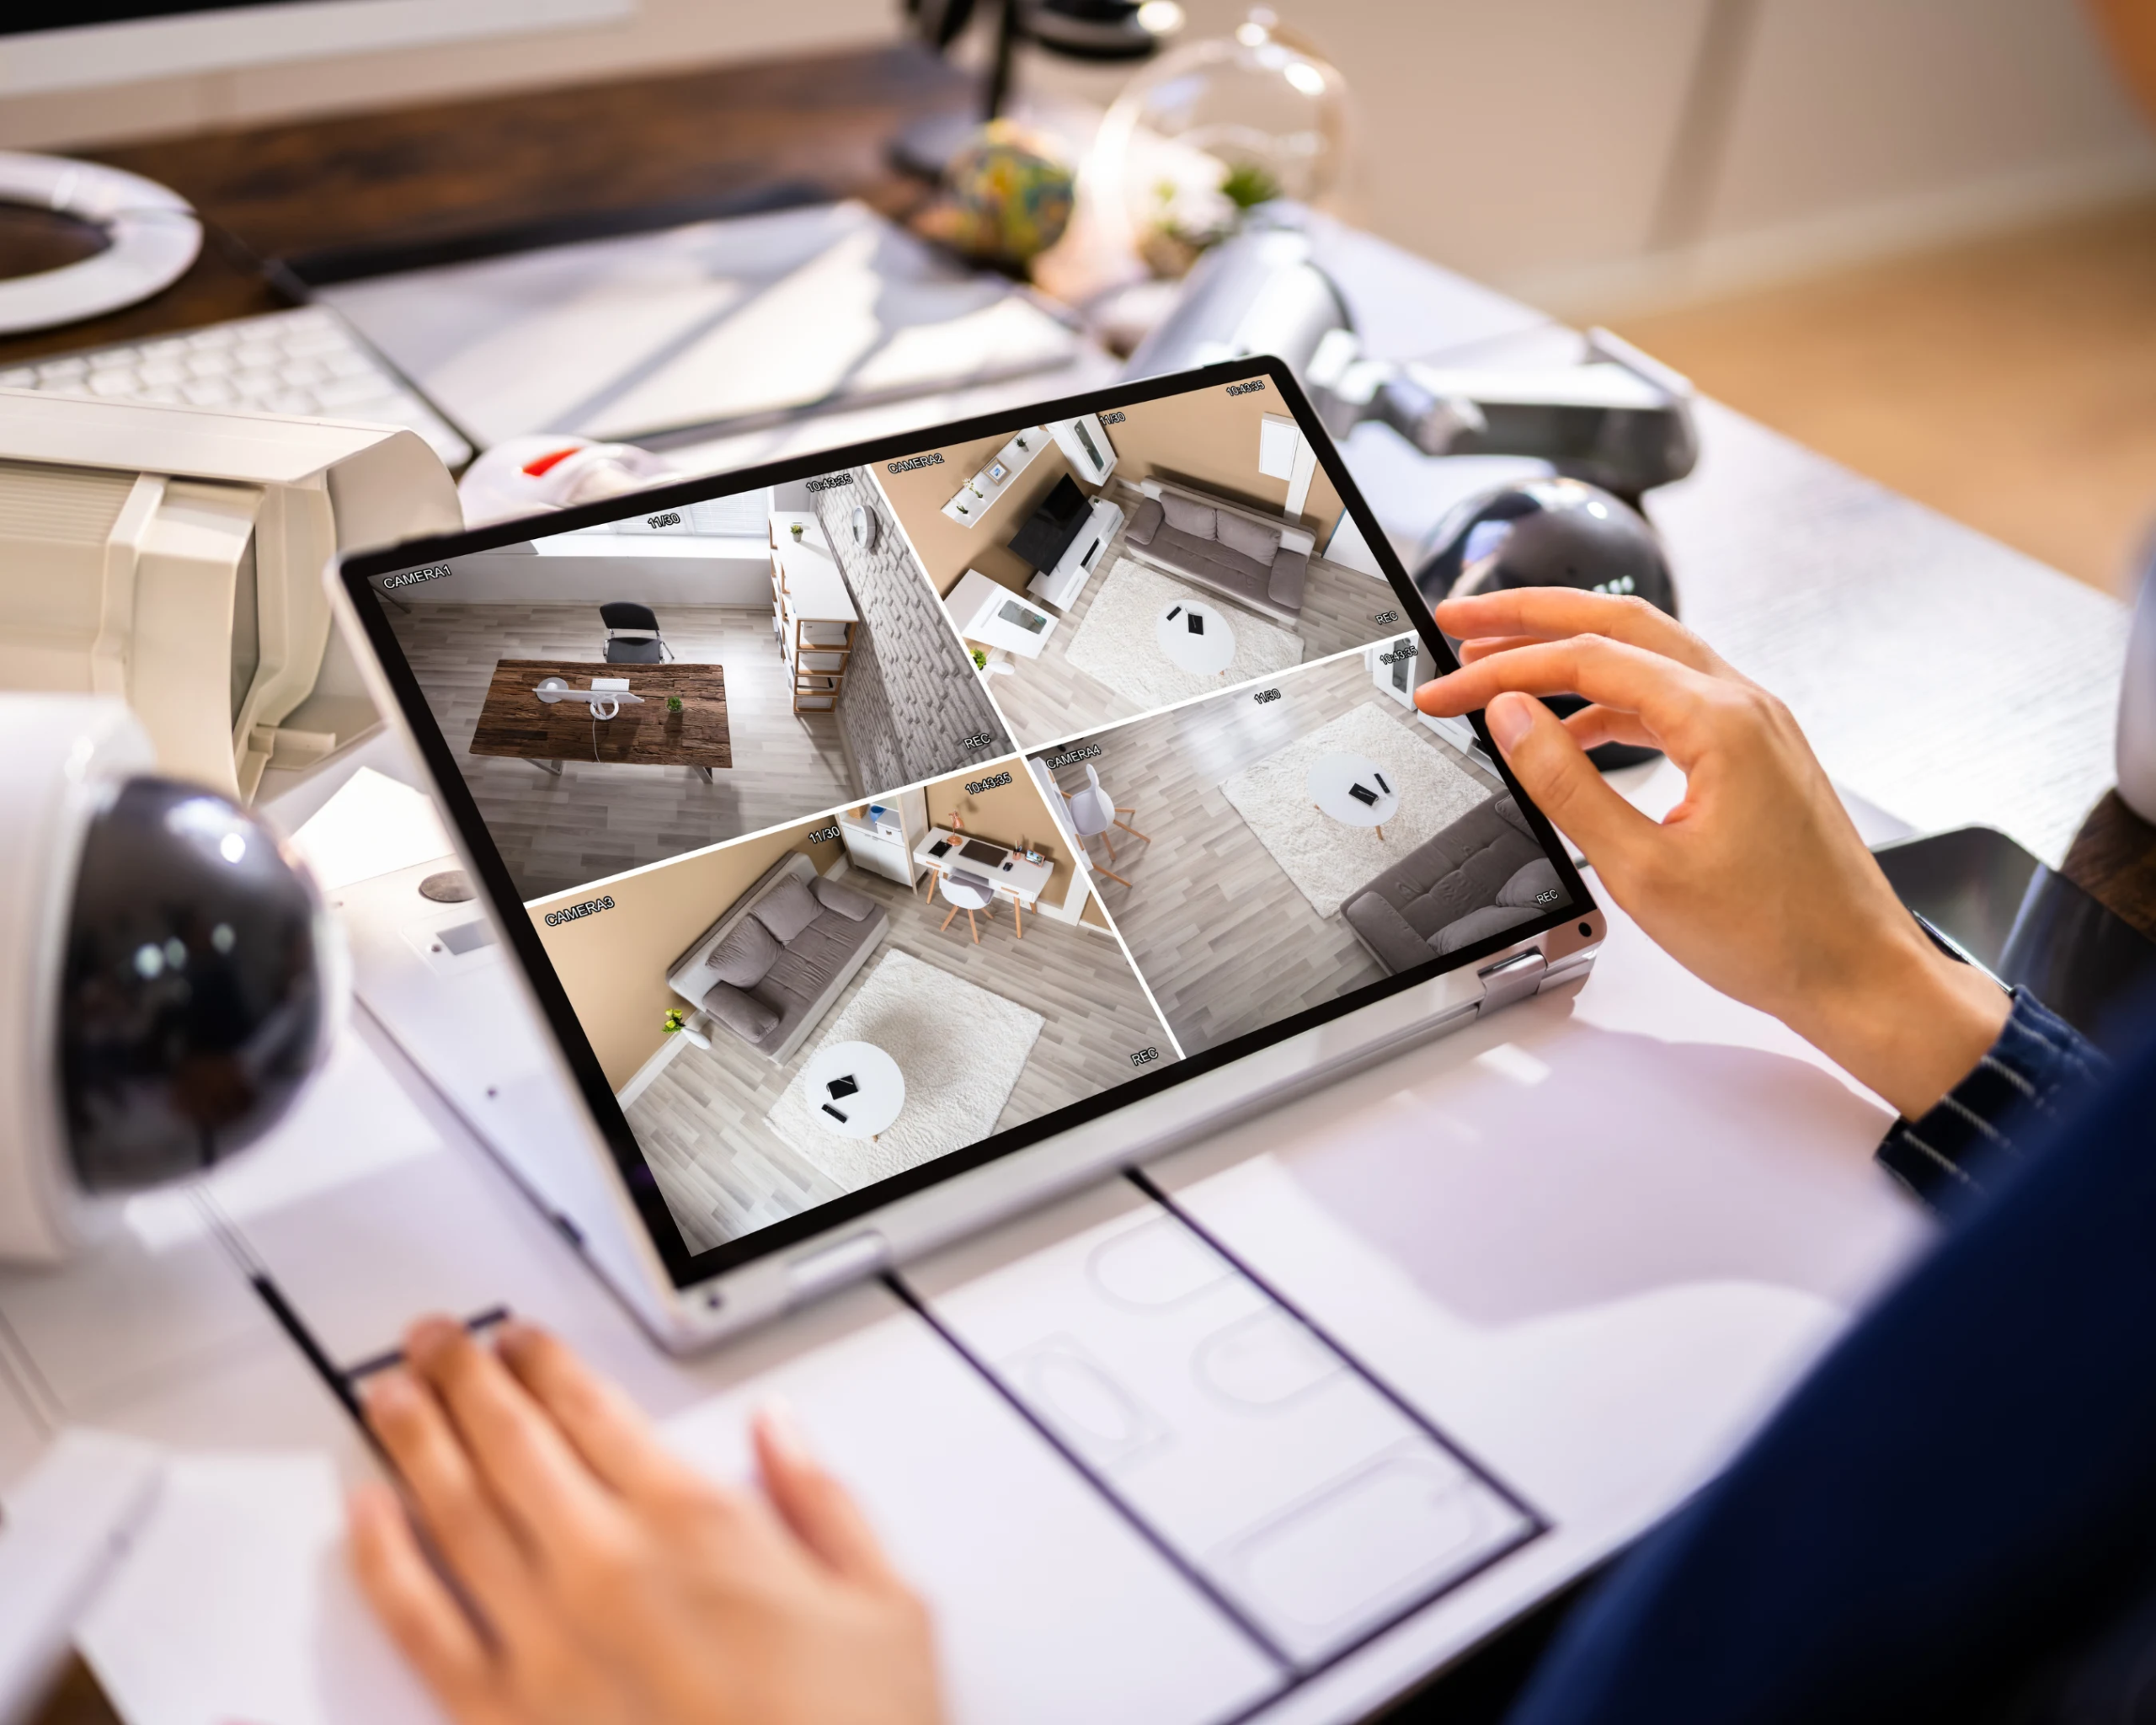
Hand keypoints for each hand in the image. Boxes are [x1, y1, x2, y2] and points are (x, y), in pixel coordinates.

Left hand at [348, 1317, 942, 1724]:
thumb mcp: (884, 1606)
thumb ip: (823, 1504)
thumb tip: (781, 1434)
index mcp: (698, 1526)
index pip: (594, 1411)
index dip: (546, 1362)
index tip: (521, 1338)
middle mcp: (608, 1570)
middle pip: (511, 1442)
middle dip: (464, 1377)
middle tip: (436, 1339)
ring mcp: (545, 1648)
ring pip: (454, 1512)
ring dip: (415, 1439)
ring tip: (390, 1393)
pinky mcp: (503, 1721)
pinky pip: (420, 1624)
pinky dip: (381, 1560)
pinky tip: (367, 1516)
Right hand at [1416, 589, 2008, 1119]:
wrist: (1858, 976)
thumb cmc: (1775, 937)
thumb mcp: (1642, 869)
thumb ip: (1566, 784)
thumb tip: (1513, 720)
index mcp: (1720, 721)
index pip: (1587, 660)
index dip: (1504, 667)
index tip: (1446, 689)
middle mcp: (1744, 703)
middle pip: (1620, 623)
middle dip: (1533, 616)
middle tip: (1462, 621)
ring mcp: (1756, 724)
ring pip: (1648, 656)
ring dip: (1570, 656)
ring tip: (1504, 672)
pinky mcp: (1757, 752)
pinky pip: (1672, 700)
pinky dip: (1610, 702)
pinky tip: (1572, 733)